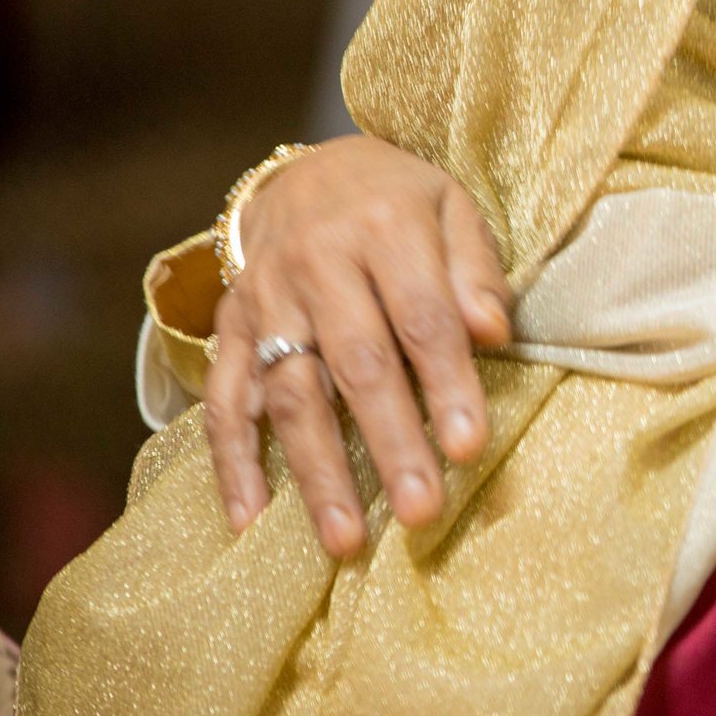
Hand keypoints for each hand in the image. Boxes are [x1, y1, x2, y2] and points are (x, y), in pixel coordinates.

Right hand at [206, 135, 510, 555]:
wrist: (307, 175)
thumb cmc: (400, 204)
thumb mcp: (452, 208)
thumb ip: (473, 270)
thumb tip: (492, 331)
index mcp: (383, 228)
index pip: (420, 317)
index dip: (446, 384)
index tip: (470, 448)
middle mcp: (316, 264)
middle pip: (356, 364)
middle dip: (389, 444)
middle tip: (420, 512)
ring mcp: (264, 301)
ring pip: (289, 395)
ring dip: (316, 473)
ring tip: (345, 540)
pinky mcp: (227, 330)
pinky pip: (222, 401)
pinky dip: (231, 465)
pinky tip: (249, 523)